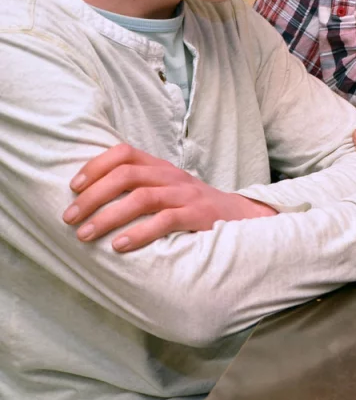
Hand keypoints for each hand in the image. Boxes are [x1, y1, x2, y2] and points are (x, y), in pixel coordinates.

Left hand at [61, 143, 276, 252]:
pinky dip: (140, 233)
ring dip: (108, 216)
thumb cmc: (192, 206)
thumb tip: (90, 195)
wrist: (240, 216)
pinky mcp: (198, 215)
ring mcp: (186, 195)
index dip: (95, 166)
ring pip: (142, 197)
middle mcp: (171, 176)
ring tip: (85, 234)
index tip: (73, 187)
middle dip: (92, 196)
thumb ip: (138, 185)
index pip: (124, 153)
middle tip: (69, 218)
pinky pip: (166, 221)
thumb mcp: (167, 188)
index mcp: (161, 167)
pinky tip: (120, 246)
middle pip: (126, 175)